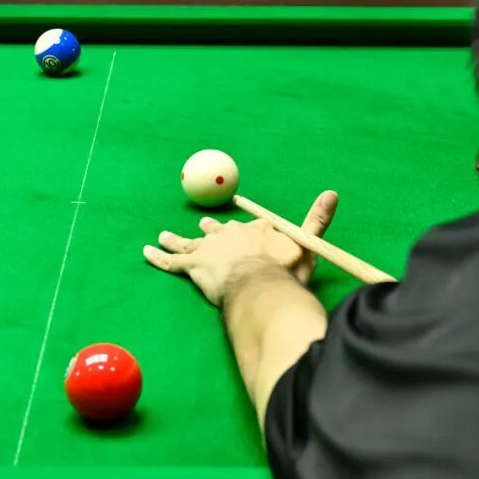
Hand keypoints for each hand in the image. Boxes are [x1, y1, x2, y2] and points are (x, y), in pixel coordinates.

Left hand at [143, 191, 338, 305]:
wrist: (259, 285)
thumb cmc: (284, 271)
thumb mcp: (307, 245)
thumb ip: (317, 221)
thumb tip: (332, 193)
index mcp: (256, 229)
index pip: (250, 227)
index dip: (245, 229)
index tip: (241, 227)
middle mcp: (229, 233)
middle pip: (217, 231)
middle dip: (209, 230)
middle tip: (202, 227)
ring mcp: (209, 249)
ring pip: (188, 242)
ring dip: (175, 239)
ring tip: (163, 235)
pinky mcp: (192, 266)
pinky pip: (170, 261)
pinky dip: (157, 256)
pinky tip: (145, 252)